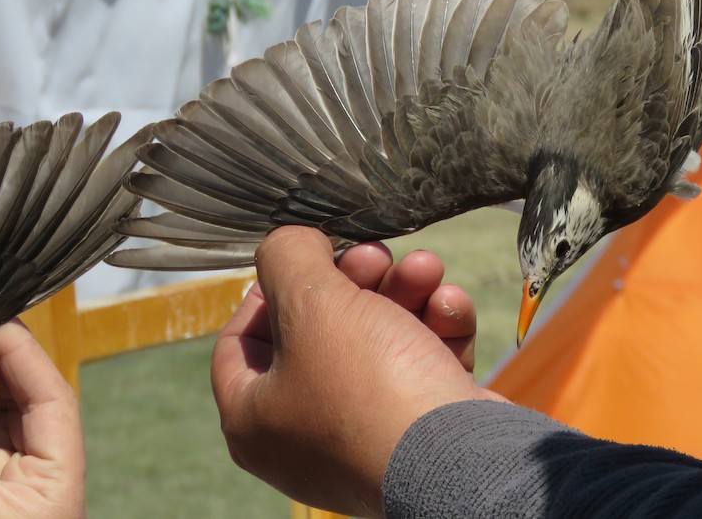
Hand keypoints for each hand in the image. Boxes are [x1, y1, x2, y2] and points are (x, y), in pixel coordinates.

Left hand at [211, 228, 504, 516]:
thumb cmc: (369, 386)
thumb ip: (286, 256)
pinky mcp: (420, 430)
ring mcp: (365, 434)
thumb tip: (290, 244)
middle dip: (355, 280)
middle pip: (318, 331)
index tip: (305, 259)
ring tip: (426, 269)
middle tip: (376, 254)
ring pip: (378, 339)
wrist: (461, 458)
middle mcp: (303, 434)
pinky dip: (436, 328)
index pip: (239, 341)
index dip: (268, 289)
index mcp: (254, 418)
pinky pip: (420, 364)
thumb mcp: (311, 301)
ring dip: (405, 292)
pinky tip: (450, 307)